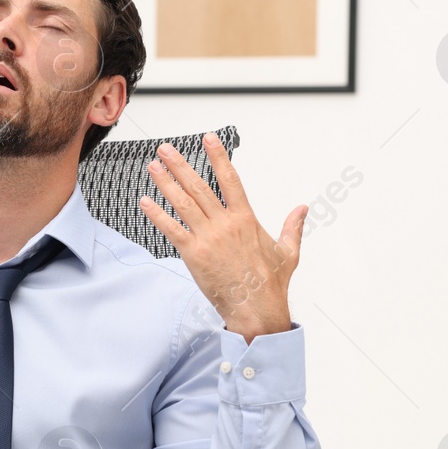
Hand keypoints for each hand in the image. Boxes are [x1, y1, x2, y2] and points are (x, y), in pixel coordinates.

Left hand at [138, 133, 306, 343]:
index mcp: (246, 219)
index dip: (218, 157)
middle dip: (180, 165)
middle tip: (165, 149)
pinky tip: (145, 202)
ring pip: (183, 203)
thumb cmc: (271, 284)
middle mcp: (225, 224)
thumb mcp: (289, 251)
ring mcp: (208, 238)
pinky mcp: (194, 254)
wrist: (257, 309)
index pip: (230, 179)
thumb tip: (303, 209)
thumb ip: (292, 226)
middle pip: (199, 186)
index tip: (207, 139)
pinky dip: (157, 214)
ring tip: (153, 167)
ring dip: (165, 183)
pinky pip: (171, 230)